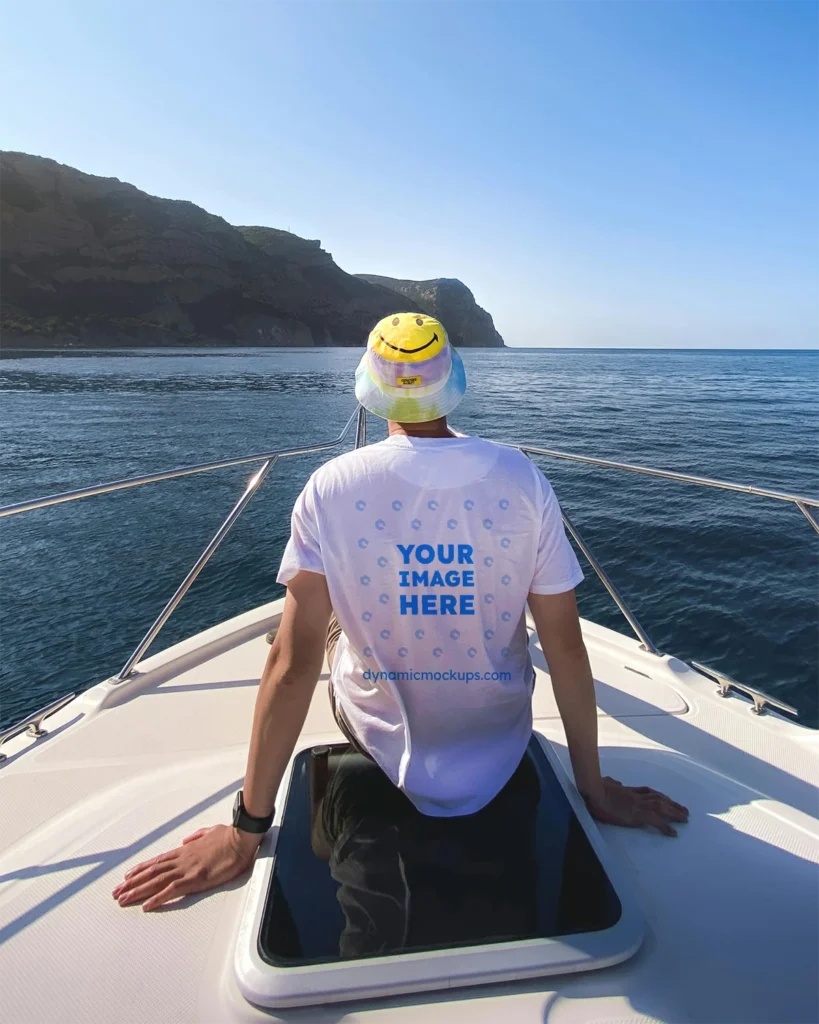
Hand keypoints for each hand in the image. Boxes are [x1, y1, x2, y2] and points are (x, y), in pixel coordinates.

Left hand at [112, 825, 260, 910]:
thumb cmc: (228, 835)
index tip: (127, 877)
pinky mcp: (195, 878)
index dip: (140, 869)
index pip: (157, 861)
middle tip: (116, 892)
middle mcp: (181, 859)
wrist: (240, 838)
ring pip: (156, 881)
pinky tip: (146, 906)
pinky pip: (171, 890)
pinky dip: (157, 898)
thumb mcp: (209, 831)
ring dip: (137, 891)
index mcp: (185, 850)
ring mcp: (186, 869)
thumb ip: (195, 837)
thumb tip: (185, 840)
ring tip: (122, 899)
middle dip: (132, 883)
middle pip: (151, 872)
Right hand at [583, 777, 688, 836]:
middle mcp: (636, 796)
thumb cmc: (594, 788)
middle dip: (673, 804)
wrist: (595, 792)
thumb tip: (615, 783)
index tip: (667, 800)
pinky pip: (656, 821)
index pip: (648, 792)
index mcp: (628, 791)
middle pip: (659, 798)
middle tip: (685, 811)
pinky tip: (673, 833)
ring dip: (675, 812)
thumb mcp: (605, 783)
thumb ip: (612, 783)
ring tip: (685, 818)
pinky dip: (666, 827)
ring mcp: (638, 804)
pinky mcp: (638, 814)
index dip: (659, 796)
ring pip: (662, 806)